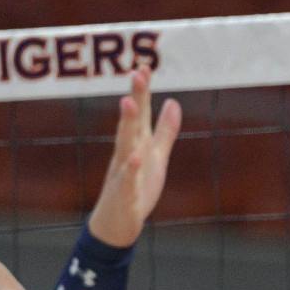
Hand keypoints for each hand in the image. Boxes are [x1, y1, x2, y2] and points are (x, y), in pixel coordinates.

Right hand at [86, 65, 181, 248]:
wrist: (116, 223)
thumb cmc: (136, 188)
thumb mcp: (157, 157)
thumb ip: (165, 131)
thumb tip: (173, 102)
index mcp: (136, 144)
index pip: (140, 114)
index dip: (142, 91)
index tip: (144, 66)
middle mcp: (126, 153)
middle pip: (131, 123)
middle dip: (134, 98)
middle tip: (136, 74)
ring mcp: (123, 173)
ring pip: (124, 146)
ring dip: (126, 125)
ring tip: (129, 102)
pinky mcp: (125, 195)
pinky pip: (127, 181)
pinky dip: (131, 170)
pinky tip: (135, 157)